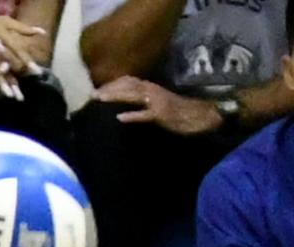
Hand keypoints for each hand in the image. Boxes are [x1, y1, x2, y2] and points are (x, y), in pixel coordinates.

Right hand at [0, 17, 47, 100]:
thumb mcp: (5, 21)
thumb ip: (24, 28)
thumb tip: (44, 33)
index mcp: (3, 35)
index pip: (18, 49)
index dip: (27, 61)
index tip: (38, 73)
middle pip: (6, 63)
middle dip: (14, 78)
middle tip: (22, 94)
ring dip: (0, 83)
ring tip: (8, 95)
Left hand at [93, 77, 220, 132]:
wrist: (202, 115)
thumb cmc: (181, 112)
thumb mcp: (159, 102)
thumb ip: (145, 101)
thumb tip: (129, 104)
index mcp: (151, 87)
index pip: (128, 81)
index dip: (113, 83)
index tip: (98, 88)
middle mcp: (152, 90)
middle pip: (126, 85)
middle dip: (109, 89)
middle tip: (92, 94)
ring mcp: (156, 101)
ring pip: (132, 95)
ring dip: (115, 96)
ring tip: (100, 99)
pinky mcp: (161, 115)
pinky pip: (144, 114)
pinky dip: (131, 116)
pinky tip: (119, 118)